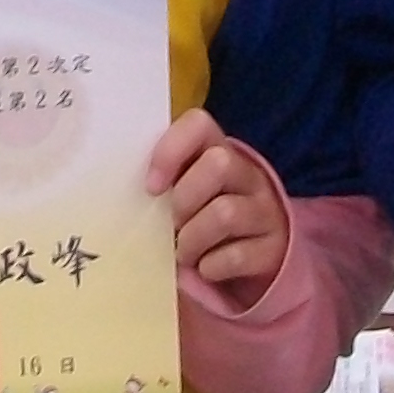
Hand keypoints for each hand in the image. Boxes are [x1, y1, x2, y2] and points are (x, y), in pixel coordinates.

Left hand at [146, 111, 287, 307]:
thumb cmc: (203, 219)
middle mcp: (248, 174)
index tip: (151, 186)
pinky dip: (211, 267)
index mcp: (218, 151)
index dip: (171, 150)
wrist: (257, 258)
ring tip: (183, 252)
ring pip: (225, 213)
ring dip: (192, 240)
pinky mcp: (273, 248)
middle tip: (171, 224)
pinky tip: (206, 269)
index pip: (199, 123)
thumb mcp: (186, 194)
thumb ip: (163, 184)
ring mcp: (265, 210)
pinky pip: (236, 256)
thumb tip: (120, 198)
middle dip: (184, 199)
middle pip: (219, 163)